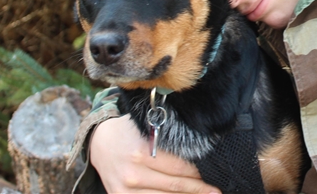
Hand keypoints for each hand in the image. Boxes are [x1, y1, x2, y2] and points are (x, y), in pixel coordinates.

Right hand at [89, 114, 220, 193]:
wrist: (100, 143)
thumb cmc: (131, 132)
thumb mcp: (148, 127)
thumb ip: (170, 138)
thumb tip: (201, 147)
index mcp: (142, 152)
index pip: (180, 168)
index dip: (199, 172)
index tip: (213, 172)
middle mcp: (134, 174)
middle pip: (176, 185)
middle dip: (198, 189)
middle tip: (216, 190)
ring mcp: (126, 190)